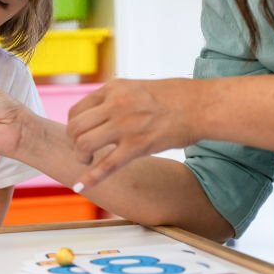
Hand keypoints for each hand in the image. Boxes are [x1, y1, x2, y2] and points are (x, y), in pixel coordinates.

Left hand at [66, 78, 198, 188]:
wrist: (200, 105)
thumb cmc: (172, 97)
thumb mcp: (135, 88)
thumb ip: (114, 99)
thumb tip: (97, 116)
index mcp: (113, 88)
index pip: (76, 110)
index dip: (73, 127)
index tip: (80, 136)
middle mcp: (115, 104)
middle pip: (75, 128)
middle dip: (74, 144)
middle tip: (83, 152)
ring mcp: (125, 125)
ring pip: (84, 144)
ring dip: (81, 157)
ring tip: (88, 161)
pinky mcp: (138, 145)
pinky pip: (106, 165)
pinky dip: (91, 177)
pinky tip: (81, 185)